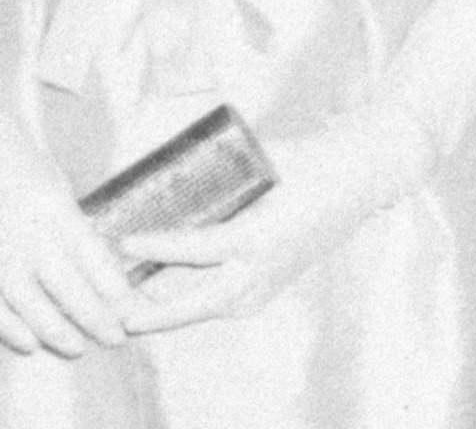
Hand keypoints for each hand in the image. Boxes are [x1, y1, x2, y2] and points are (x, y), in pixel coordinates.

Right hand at [0, 107, 144, 358]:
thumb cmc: (8, 148)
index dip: (117, 292)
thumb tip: (92, 259)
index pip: (94, 259)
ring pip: (31, 305)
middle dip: (97, 318)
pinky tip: (29, 343)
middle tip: (117, 338)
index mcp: (54, 204)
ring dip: (58, 332)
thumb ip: (67, 218)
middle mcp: (27, 230)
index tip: (135, 311)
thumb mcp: (50, 176)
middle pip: (69, 288)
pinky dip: (9, 328)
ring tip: (78, 347)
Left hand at [119, 104, 435, 333]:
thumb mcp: (262, 163)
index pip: (198, 250)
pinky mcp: (269, 285)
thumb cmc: (308, 160)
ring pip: (208, 307)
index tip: (125, 242)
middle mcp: (262, 270)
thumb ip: (221, 171)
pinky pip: (223, 300)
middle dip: (156, 315)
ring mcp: (268, 283)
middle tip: (119, 315)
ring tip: (131, 305)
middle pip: (197, 303)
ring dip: (170, 312)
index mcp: (259, 237)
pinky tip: (166, 294)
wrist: (357, 179)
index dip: (159, 248)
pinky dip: (193, 301)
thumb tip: (171, 161)